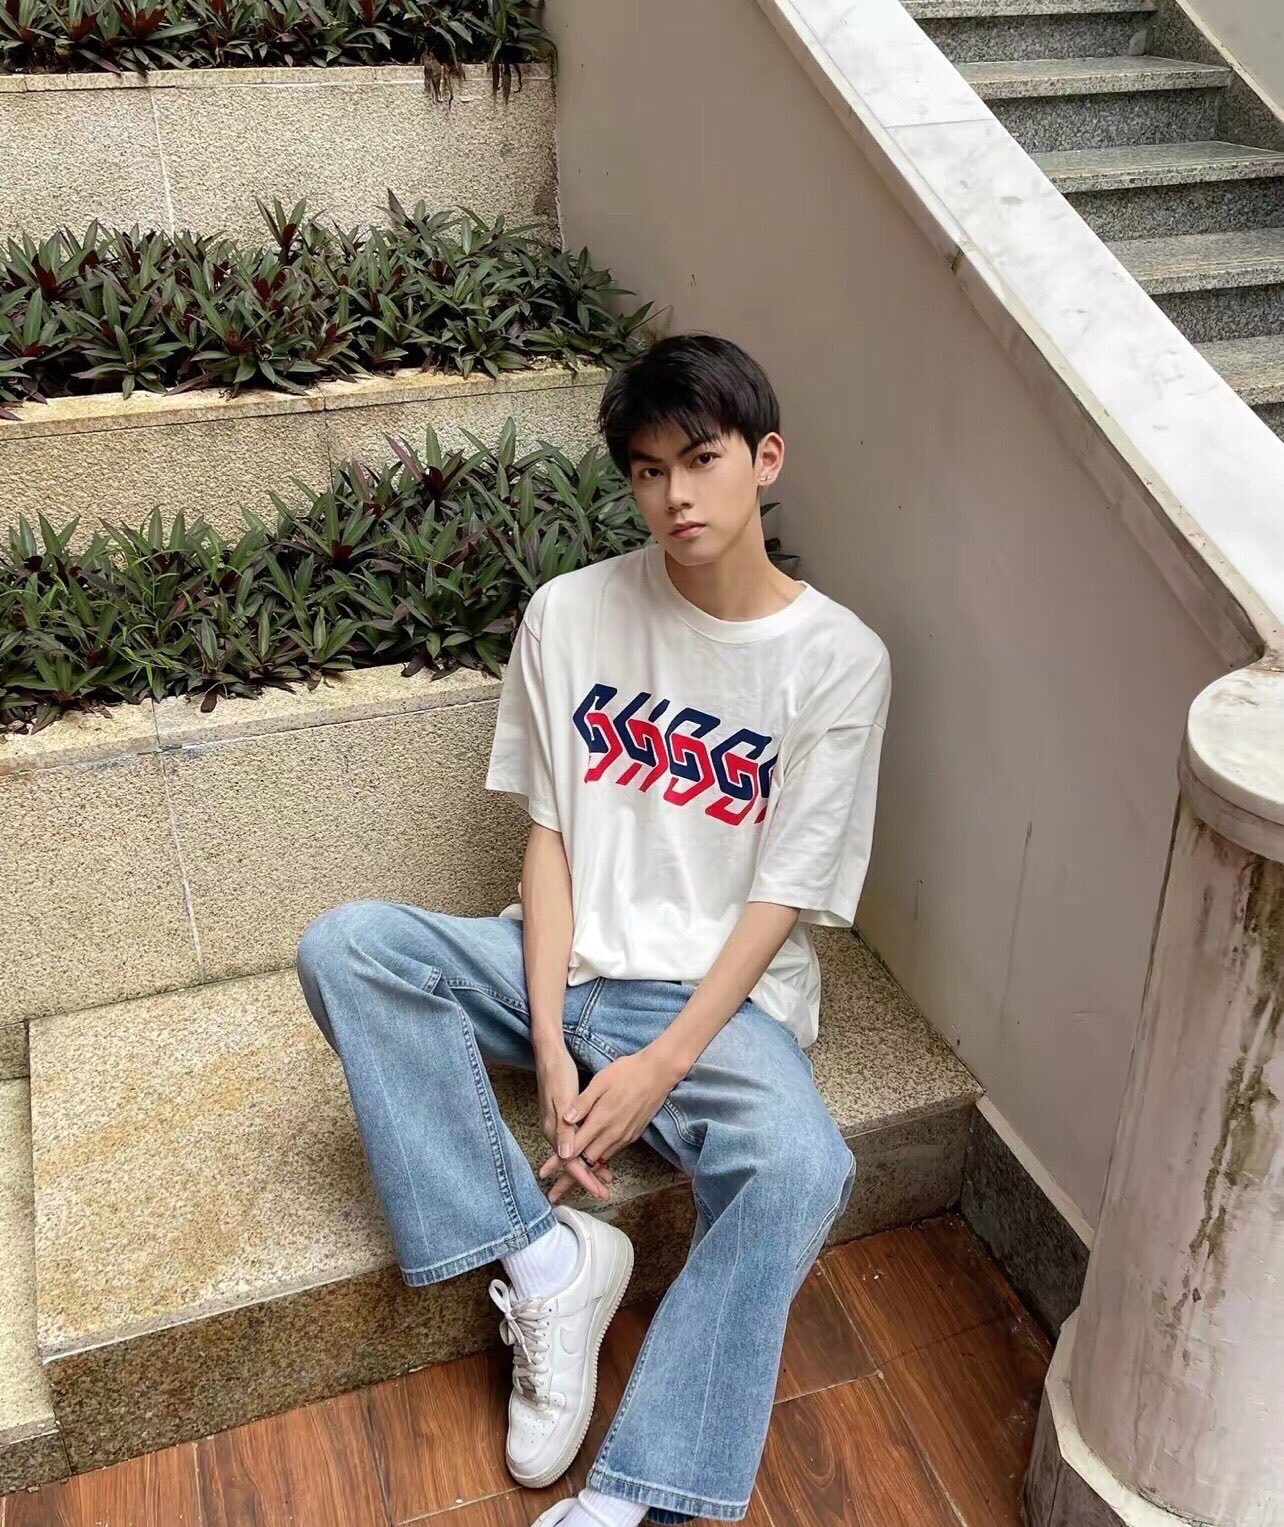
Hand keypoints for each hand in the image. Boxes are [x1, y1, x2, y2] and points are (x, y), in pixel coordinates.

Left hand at [537, 1045, 678, 1199]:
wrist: (659, 1074)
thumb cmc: (627, 1072)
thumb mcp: (601, 1081)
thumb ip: (582, 1103)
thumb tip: (565, 1120)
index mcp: (600, 1120)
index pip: (574, 1147)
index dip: (557, 1162)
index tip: (544, 1173)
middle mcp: (612, 1134)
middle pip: (585, 1163)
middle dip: (568, 1179)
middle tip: (554, 1194)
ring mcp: (623, 1136)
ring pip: (599, 1161)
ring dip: (585, 1175)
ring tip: (571, 1185)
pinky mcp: (632, 1136)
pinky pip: (611, 1154)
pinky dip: (599, 1164)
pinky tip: (593, 1166)